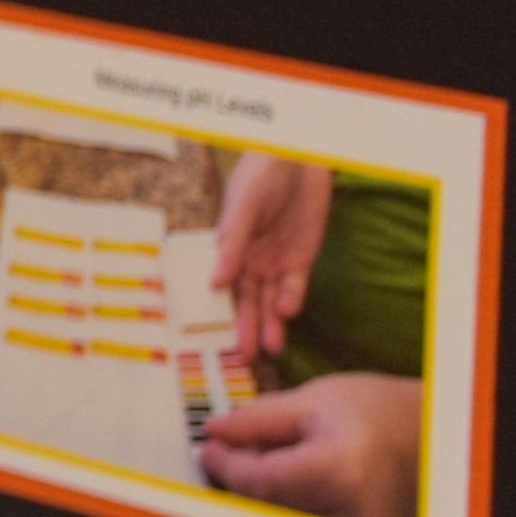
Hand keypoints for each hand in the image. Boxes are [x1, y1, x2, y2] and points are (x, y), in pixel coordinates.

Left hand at [195, 369, 421, 516]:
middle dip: (242, 479)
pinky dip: (290, 505)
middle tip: (230, 452)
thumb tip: (215, 432)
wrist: (435, 434)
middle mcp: (353, 511)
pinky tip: (293, 479)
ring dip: (264, 494)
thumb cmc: (382, 411)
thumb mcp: (317, 400)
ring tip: (268, 460)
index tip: (208, 449)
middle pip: (269, 506)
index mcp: (340, 471)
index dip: (227, 466)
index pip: (260, 482)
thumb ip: (260, 419)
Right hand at [208, 150, 332, 366]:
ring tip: (270, 348)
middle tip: (244, 357)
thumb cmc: (258, 177)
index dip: (218, 313)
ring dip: (271, 323)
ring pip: (272, 300)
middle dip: (246, 328)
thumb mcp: (241, 207)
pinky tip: (287, 312)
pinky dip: (292, 299)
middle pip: (248, 301)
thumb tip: (216, 282)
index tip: (214, 339)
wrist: (297, 159)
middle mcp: (250, 261)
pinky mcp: (302, 258)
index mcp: (228, 250)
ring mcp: (277, 261)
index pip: (221, 289)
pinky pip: (296, 285)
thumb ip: (233, 244)